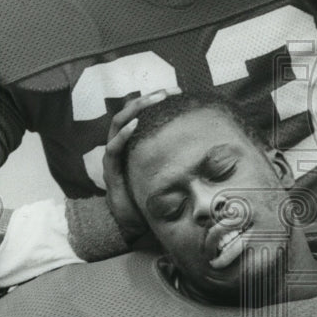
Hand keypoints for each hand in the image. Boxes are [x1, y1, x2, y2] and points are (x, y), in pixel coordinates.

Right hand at [103, 90, 171, 240]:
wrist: (132, 225)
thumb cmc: (150, 196)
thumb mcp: (165, 170)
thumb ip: (176, 155)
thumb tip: (206, 141)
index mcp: (132, 143)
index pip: (141, 113)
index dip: (156, 100)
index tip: (177, 92)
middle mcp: (120, 146)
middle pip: (129, 112)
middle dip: (147, 99)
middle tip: (167, 92)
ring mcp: (112, 158)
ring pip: (118, 124)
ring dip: (135, 110)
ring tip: (152, 100)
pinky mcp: (110, 172)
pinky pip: (113, 149)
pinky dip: (123, 134)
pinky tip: (135, 125)